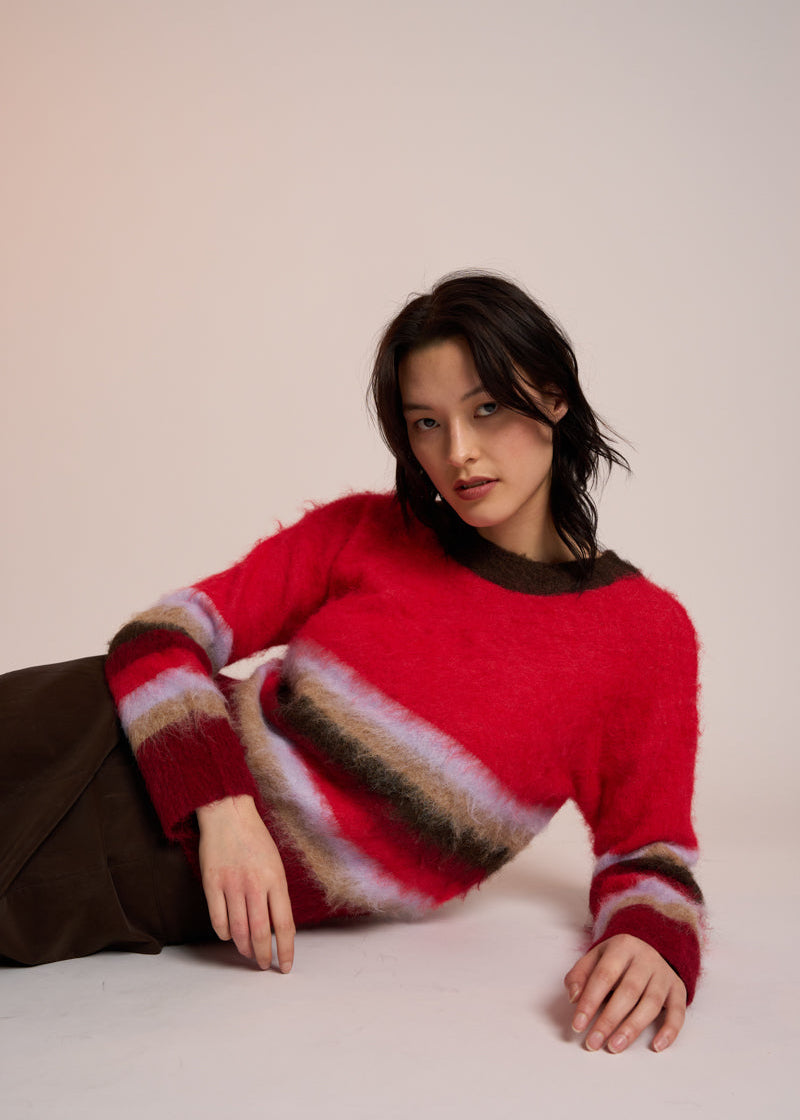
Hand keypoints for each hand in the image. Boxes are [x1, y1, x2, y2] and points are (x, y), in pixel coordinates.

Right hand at [197, 794, 294, 971]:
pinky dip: (224, 933)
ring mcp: (232, 885)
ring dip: (243, 948)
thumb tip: (277, 927)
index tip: (285, 966)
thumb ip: (277, 894)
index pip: (285, 925)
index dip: (286, 950)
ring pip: (238, 930)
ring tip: (247, 954)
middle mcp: (255, 885)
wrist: (228, 814)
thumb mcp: (276, 864)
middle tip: (263, 965)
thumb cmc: (255, 839)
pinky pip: (217, 919)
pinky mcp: (211, 884)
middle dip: (263, 956)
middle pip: (261, 933)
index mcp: (276, 880)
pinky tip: (229, 935)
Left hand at [563, 934, 685, 1052]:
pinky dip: (670, 1030)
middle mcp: (646, 959)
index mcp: (622, 947)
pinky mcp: (678, 988)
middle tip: (593, 1042)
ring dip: (632, 1028)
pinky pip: (678, 1011)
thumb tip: (574, 997)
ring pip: (651, 1004)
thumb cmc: (618, 958)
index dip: (590, 1002)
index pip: (604, 976)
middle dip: (609, 1020)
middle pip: (628, 992)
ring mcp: (664, 974)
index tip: (578, 1026)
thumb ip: (579, 975)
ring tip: (614, 1047)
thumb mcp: (595, 957)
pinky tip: (656, 1046)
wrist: (653, 944)